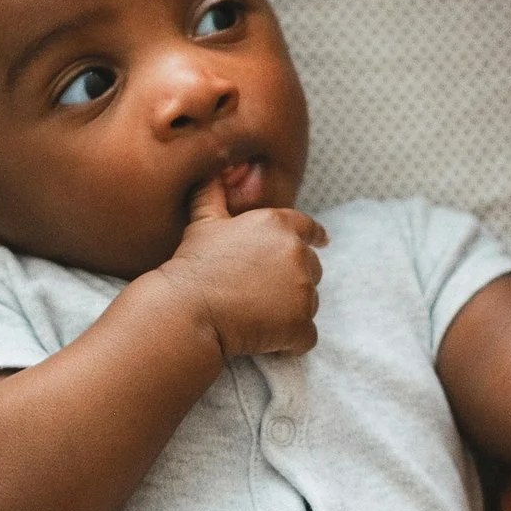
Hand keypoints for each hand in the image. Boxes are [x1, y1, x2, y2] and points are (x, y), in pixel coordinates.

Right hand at [154, 179, 327, 358]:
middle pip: (311, 269)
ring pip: (309, 303)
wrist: (188, 308)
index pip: (311, 229)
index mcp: (279, 225)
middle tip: (259, 293)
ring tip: (255, 315)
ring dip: (289, 311)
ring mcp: (303, 291)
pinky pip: (306, 336)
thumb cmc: (194, 264)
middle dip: (292, 280)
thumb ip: (214, 192)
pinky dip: (290, 341)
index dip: (315, 237)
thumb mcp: (203, 221)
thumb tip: (214, 169)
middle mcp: (298, 254)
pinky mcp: (300, 325)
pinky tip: (266, 340)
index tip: (322, 242)